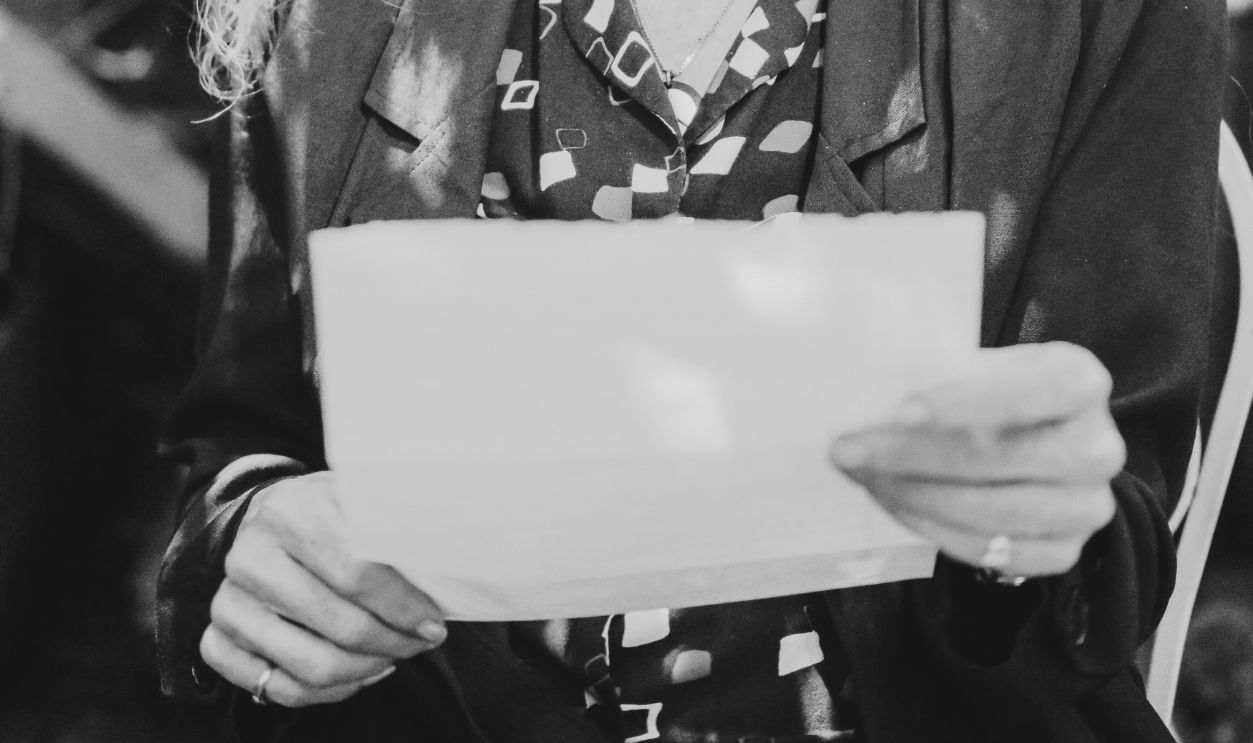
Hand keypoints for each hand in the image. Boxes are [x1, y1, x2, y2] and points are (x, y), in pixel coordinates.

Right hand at [199, 472, 446, 706]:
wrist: (272, 514)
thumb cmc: (332, 511)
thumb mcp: (363, 499)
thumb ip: (397, 526)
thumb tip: (448, 561)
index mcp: (291, 511)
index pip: (357, 573)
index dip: (403, 607)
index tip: (434, 624)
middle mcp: (250, 556)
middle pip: (338, 625)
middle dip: (392, 643)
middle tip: (421, 643)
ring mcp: (227, 600)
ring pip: (309, 665)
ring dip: (365, 670)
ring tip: (393, 656)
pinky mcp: (216, 636)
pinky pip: (274, 688)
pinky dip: (324, 692)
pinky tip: (356, 673)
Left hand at [830, 342, 1123, 578]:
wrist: (1024, 441)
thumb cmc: (985, 393)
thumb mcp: (972, 366)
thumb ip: (938, 373)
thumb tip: (865, 391)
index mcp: (1080, 381)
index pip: (1035, 390)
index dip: (966, 402)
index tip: (900, 411)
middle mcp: (1099, 447)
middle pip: (1004, 458)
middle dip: (914, 456)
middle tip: (848, 450)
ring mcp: (1087, 506)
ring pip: (995, 513)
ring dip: (915, 496)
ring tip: (863, 477)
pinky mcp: (1064, 551)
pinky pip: (992, 552)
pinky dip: (934, 530)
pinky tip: (894, 505)